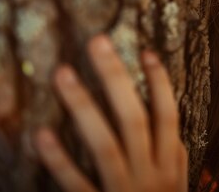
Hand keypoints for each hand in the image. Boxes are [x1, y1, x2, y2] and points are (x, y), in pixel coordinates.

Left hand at [34, 35, 187, 191]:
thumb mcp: (176, 187)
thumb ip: (173, 160)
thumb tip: (171, 129)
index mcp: (169, 166)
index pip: (167, 116)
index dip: (159, 83)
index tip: (146, 52)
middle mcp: (151, 175)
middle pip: (134, 119)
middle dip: (115, 77)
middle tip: (97, 41)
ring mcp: (125, 191)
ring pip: (104, 144)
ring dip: (83, 106)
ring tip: (62, 73)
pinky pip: (77, 183)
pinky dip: (59, 159)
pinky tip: (41, 134)